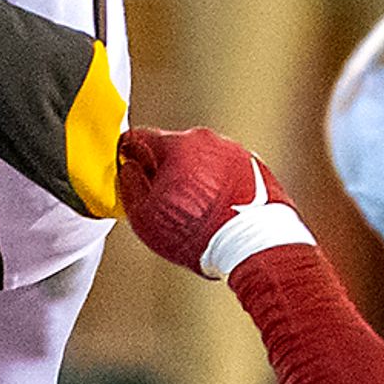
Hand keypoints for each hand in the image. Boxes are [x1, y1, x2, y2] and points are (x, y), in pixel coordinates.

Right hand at [114, 125, 315, 280]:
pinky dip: (219, 186)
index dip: (128, 155)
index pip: (139, 138)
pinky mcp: (255, 166)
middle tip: (163, 201)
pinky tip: (217, 211)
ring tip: (195, 212)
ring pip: (202, 159)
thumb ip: (129, 185)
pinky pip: (227, 171)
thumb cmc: (198, 233)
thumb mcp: (145, 216)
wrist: (253, 245)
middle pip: (173, 148)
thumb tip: (128, 169)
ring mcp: (234, 151)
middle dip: (164, 170)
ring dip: (194, 178)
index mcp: (176, 144)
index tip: (129, 169)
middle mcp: (206, 140)